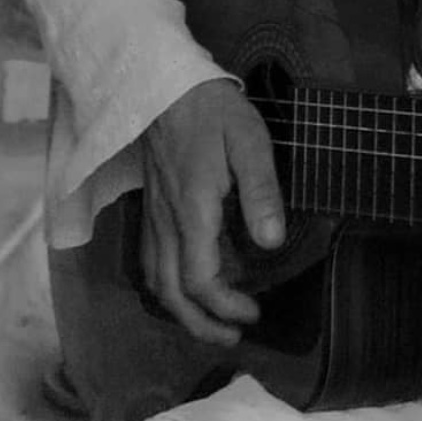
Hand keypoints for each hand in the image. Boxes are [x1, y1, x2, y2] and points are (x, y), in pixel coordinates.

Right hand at [139, 79, 285, 344]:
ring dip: (181, 310)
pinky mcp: (150, 205)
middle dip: (201, 323)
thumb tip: (271, 242)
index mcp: (193, 211)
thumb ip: (261, 191)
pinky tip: (185, 283)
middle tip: (232, 335)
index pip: (201, 279)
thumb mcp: (250, 142)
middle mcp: (167, 221)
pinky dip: (166, 285)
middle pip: (172, 293)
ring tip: (211, 321)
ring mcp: (154, 214)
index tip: (253, 312)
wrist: (164, 85)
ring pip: (155, 280)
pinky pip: (150, 260)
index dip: (225, 305)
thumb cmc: (214, 110)